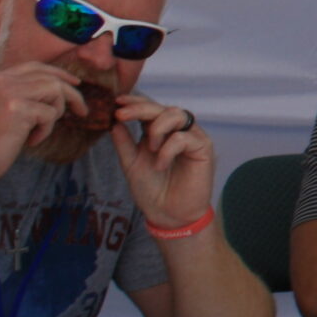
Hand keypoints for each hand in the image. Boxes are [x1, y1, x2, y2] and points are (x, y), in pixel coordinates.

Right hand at [0, 60, 90, 190]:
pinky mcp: (16, 108)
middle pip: (49, 76)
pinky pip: (50, 114)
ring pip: (55, 90)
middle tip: (82, 110)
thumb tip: (52, 93)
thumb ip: (16, 97)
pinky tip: (29, 141)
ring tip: (39, 131)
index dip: (58, 73)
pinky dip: (45, 131)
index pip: (34, 66)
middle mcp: (0, 80)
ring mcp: (8, 92)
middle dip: (71, 93)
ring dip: (56, 113)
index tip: (75, 83)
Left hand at [108, 95, 215, 232]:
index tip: (116, 102)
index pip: (150, 109)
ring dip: (156, 128)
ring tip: (149, 149)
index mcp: (159, 132)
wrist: (168, 214)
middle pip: (162, 107)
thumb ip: (123, 142)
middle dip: (140, 108)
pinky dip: (167, 150)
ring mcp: (191, 137)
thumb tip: (113, 121)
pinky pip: (183, 137)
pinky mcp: (203, 147)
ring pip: (176, 114)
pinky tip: (160, 165)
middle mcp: (177, 131)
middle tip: (121, 114)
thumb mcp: (130, 163)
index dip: (135, 102)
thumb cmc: (151, 190)